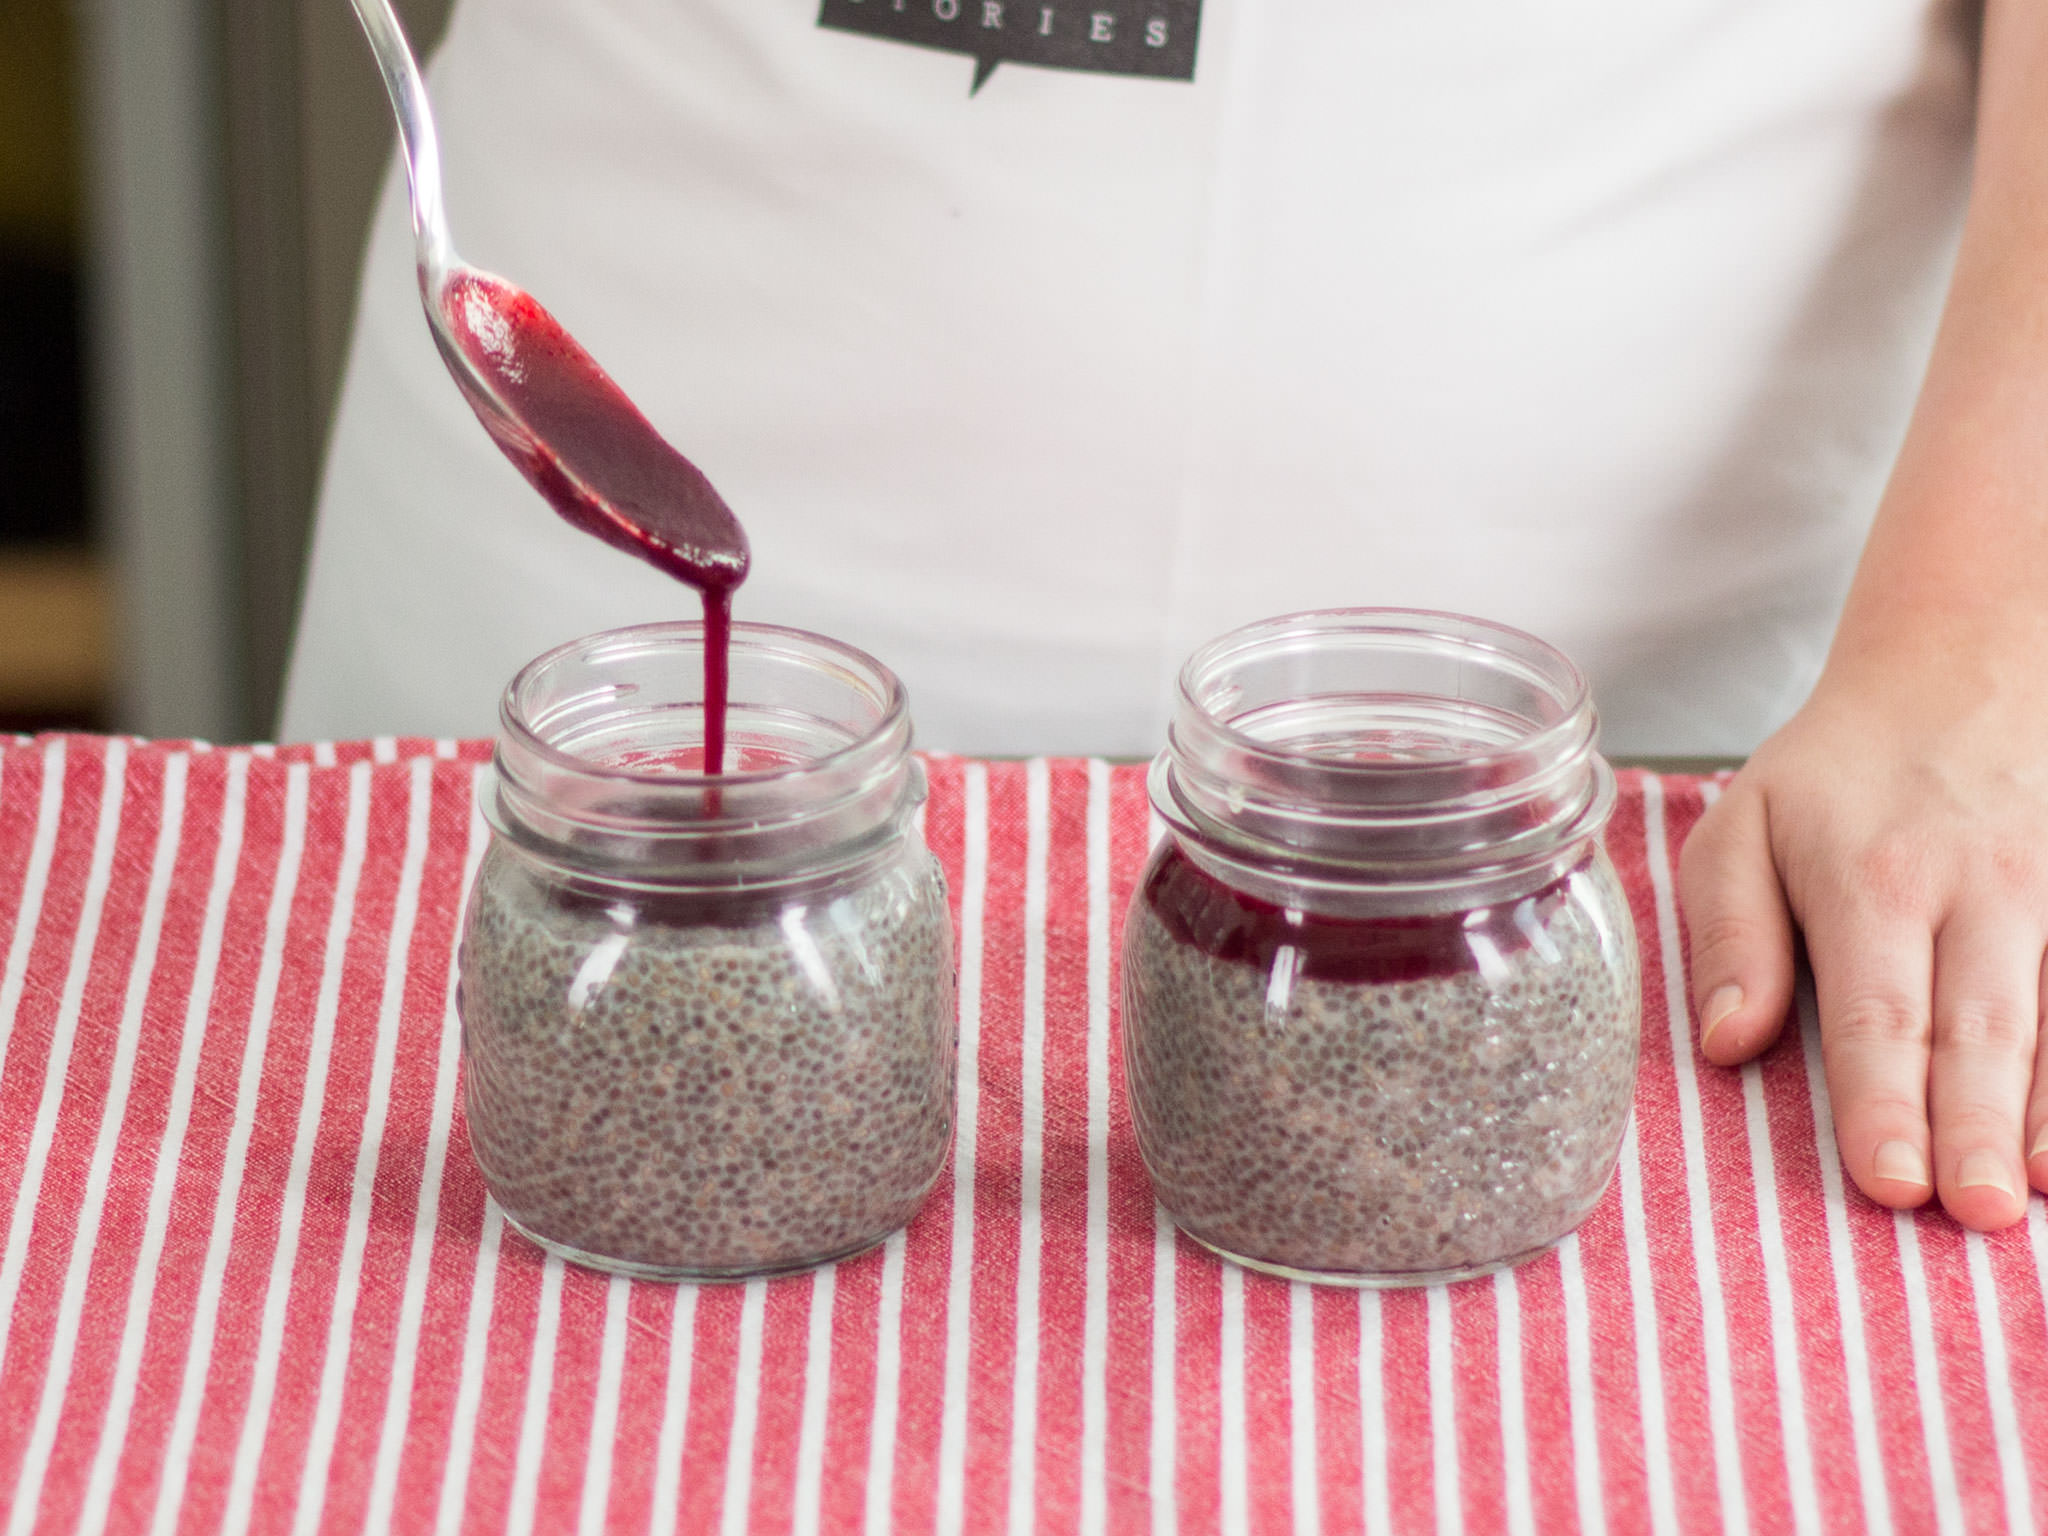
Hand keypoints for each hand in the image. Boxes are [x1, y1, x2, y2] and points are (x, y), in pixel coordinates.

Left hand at [1677, 652, 2047, 1229]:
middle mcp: (1974, 891)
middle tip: (1971, 1213)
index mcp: (1869, 880)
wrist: (1964, 670)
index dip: (1884, 1103)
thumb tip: (1727, 1042)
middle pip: (1977, 1028)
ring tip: (2034, 1191)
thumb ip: (1730, 935)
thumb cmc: (1834, 775)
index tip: (1889, 1181)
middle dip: (1974, 1126)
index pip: (1876, 1012)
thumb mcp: (1742, 827)